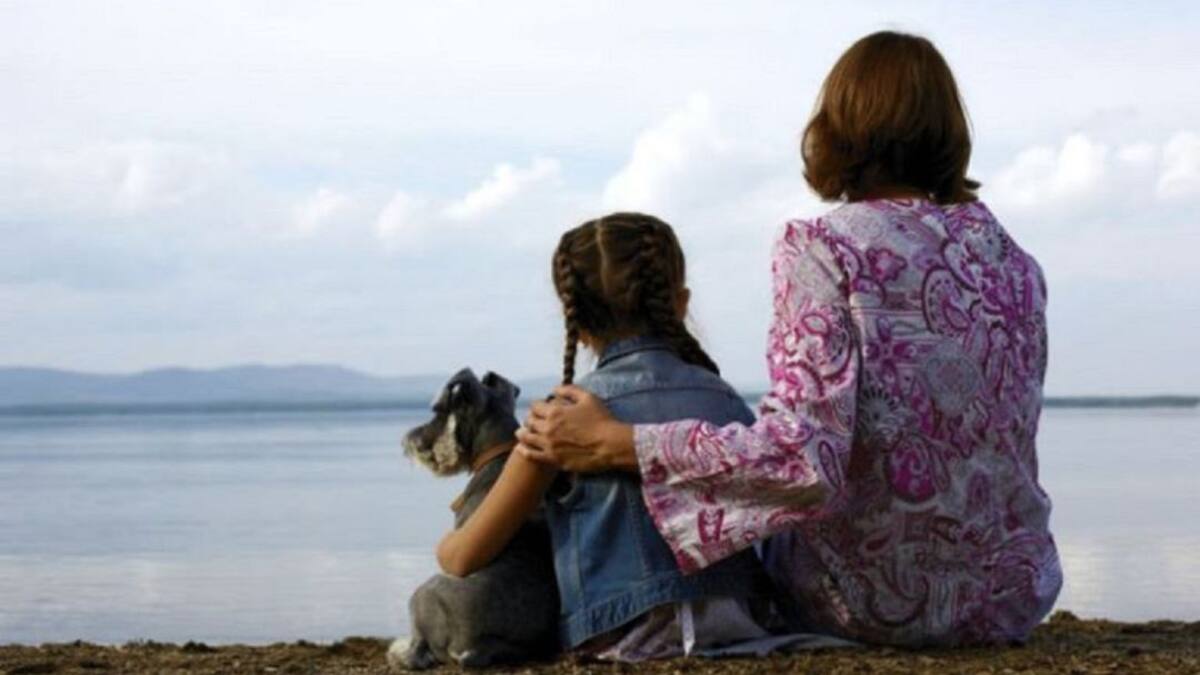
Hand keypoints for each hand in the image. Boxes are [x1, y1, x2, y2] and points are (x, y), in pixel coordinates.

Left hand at [514, 385, 636, 472]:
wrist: (610, 445)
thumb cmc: (601, 420)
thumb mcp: (588, 397)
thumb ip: (569, 390)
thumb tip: (554, 389)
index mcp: (555, 412)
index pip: (535, 406)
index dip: (537, 405)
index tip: (540, 407)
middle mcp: (548, 428)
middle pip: (529, 421)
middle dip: (530, 418)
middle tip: (533, 420)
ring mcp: (549, 445)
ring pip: (526, 437)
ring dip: (523, 433)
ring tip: (522, 432)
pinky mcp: (553, 459)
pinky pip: (532, 455)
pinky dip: (524, 450)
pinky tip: (522, 448)